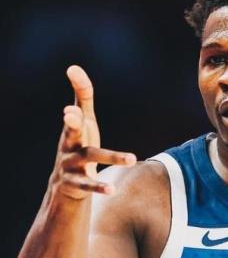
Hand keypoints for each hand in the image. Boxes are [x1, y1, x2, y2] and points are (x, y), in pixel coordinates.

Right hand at [52, 65, 135, 198]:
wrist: (64, 186)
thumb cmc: (78, 146)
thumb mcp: (83, 124)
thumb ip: (82, 99)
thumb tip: (73, 67)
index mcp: (73, 128)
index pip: (77, 106)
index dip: (78, 89)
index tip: (73, 71)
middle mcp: (67, 144)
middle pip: (71, 131)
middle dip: (71, 122)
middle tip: (70, 113)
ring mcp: (69, 164)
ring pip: (90, 158)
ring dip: (112, 157)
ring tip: (132, 158)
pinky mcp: (74, 184)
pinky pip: (88, 185)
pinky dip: (99, 186)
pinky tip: (113, 189)